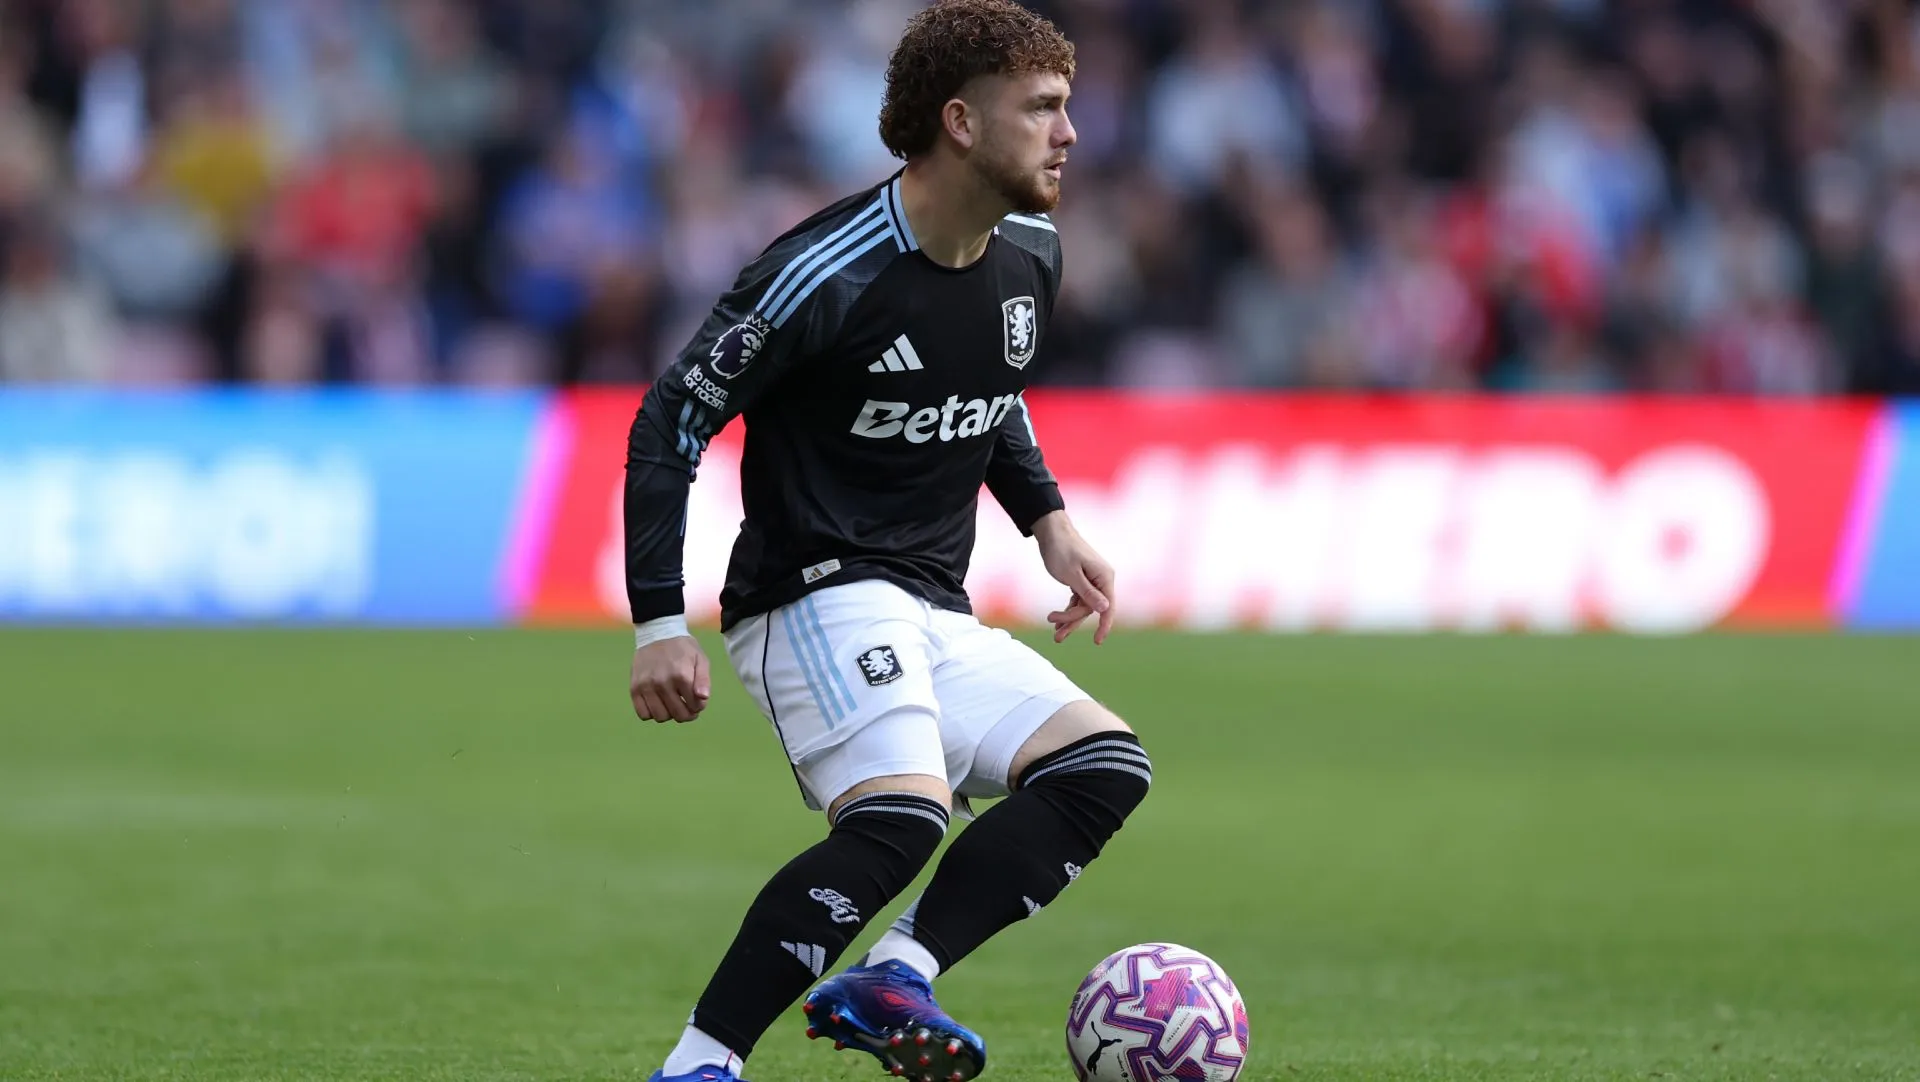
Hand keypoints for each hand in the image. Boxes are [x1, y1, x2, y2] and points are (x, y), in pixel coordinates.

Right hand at [630, 636, 711, 722]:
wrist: (657, 633)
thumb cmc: (682, 648)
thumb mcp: (700, 659)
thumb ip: (704, 680)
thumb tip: (703, 699)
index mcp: (681, 675)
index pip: (695, 706)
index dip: (699, 706)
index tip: (697, 699)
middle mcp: (662, 682)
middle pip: (678, 715)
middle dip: (687, 714)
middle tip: (687, 706)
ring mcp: (646, 686)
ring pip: (661, 717)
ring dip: (669, 714)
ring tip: (672, 703)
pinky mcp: (634, 688)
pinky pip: (643, 714)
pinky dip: (652, 713)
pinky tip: (658, 703)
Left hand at [1033, 510, 1114, 644]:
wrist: (1051, 532)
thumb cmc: (1061, 550)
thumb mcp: (1072, 574)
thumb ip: (1088, 593)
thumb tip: (1106, 609)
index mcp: (1104, 577)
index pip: (1108, 606)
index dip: (1104, 625)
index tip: (1098, 641)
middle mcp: (1101, 579)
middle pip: (1091, 608)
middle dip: (1073, 621)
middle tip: (1056, 633)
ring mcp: (1092, 580)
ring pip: (1083, 606)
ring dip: (1069, 619)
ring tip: (1055, 634)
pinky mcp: (1081, 580)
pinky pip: (1077, 600)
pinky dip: (1068, 610)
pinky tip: (1057, 621)